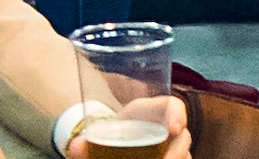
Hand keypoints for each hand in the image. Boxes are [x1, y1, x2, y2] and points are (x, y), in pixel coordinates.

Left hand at [69, 94, 190, 158]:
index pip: (173, 105)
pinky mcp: (173, 158)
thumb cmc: (112, 134)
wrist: (117, 143)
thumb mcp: (101, 133)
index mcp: (152, 112)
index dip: (177, 114)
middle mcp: (168, 129)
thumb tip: (74, 147)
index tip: (174, 128)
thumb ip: (85, 142)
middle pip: (182, 138)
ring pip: (184, 155)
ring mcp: (174, 147)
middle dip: (177, 153)